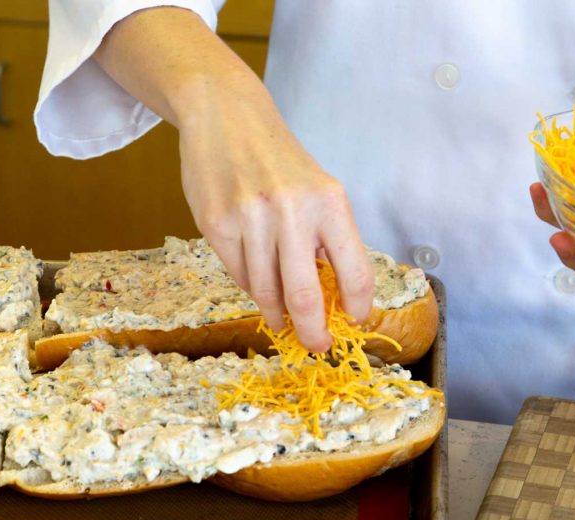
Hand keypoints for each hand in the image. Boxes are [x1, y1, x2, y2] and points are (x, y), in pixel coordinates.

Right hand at [179, 92, 373, 351]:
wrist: (226, 118)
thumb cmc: (278, 160)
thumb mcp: (318, 189)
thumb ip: (325, 238)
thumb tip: (329, 298)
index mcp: (329, 202)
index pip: (353, 270)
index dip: (357, 305)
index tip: (354, 321)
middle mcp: (291, 211)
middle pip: (304, 295)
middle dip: (312, 330)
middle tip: (315, 345)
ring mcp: (250, 220)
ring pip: (265, 290)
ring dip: (275, 311)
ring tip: (280, 319)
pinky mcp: (216, 225)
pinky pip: (237, 273)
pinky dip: (249, 284)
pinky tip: (256, 281)